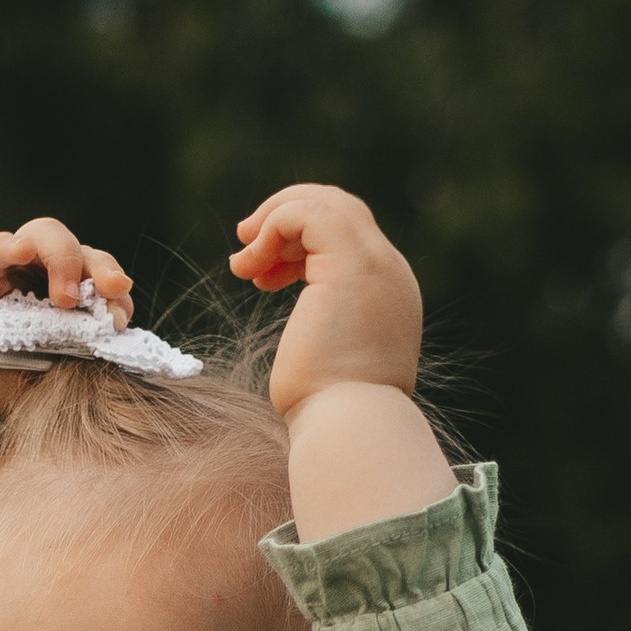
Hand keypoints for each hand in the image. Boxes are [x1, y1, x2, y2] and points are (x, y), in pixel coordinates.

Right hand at [0, 215, 136, 444]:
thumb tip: (122, 344)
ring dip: (64, 259)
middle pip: (83, 252)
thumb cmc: (6, 385)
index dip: (117, 297)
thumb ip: (85, 356)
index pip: (103, 284)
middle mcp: (44, 275)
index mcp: (71, 299)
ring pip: (46, 236)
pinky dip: (12, 247)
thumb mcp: (55, 377)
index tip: (122, 320)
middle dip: (102, 269)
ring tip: (66, 296)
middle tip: (111, 293)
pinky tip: (22, 252)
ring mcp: (11, 267)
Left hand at [231, 184, 424, 421]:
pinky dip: (273, 226)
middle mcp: (388, 273)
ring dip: (273, 221)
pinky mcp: (351, 262)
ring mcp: (375, 263)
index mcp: (387, 295)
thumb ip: (327, 333)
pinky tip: (250, 264)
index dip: (298, 244)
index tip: (261, 276)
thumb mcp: (327, 365)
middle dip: (286, 218)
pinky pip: (308, 213)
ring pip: (325, 202)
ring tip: (241, 262)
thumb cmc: (330, 415)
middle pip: (340, 208)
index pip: (348, 238)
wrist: (349, 428)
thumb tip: (309, 332)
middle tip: (244, 244)